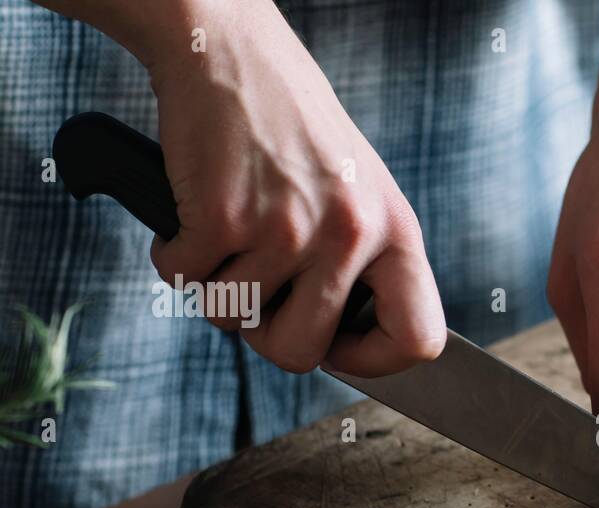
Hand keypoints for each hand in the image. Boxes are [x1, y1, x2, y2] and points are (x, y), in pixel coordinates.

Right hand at [141, 0, 443, 375]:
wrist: (233, 52)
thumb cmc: (294, 131)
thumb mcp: (361, 194)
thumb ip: (366, 265)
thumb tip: (348, 348)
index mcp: (396, 232)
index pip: (419, 338)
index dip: (376, 361)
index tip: (338, 348)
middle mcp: (351, 235)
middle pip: (301, 354)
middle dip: (266, 334)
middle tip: (259, 288)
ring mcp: (289, 229)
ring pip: (233, 321)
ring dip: (216, 287)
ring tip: (229, 230)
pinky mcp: (225, 217)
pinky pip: (185, 284)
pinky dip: (176, 258)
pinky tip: (196, 212)